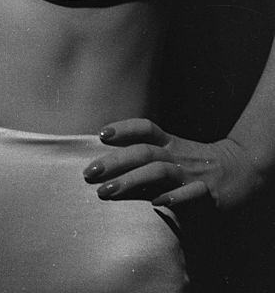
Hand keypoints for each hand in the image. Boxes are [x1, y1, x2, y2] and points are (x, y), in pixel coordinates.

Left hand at [82, 118, 264, 210]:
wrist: (241, 169)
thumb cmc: (197, 162)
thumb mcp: (173, 151)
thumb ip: (146, 154)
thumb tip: (108, 159)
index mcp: (170, 143)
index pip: (145, 128)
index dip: (123, 128)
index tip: (101, 134)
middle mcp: (177, 155)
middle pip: (143, 152)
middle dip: (114, 162)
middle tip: (89, 173)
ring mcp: (191, 174)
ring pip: (158, 171)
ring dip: (131, 180)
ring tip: (107, 190)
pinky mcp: (207, 194)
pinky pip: (190, 194)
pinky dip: (174, 197)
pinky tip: (156, 203)